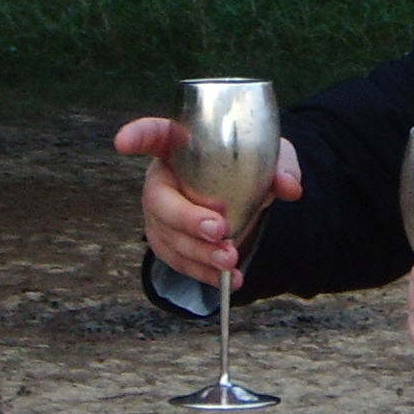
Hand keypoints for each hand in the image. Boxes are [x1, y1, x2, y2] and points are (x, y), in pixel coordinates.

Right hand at [114, 117, 301, 287]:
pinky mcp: (168, 241)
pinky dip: (203, 273)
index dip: (137, 136)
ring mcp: (160, 213)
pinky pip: (178, 260)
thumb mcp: (271, 158)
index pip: (154, 133)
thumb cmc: (250, 165)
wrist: (247, 197)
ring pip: (168, 236)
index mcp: (180, 145)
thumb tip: (289, 186)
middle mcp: (162, 178)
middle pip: (159, 199)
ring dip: (198, 252)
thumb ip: (281, 166)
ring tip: (229, 260)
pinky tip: (226, 280)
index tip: (124, 141)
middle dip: (186, 217)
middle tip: (219, 229)